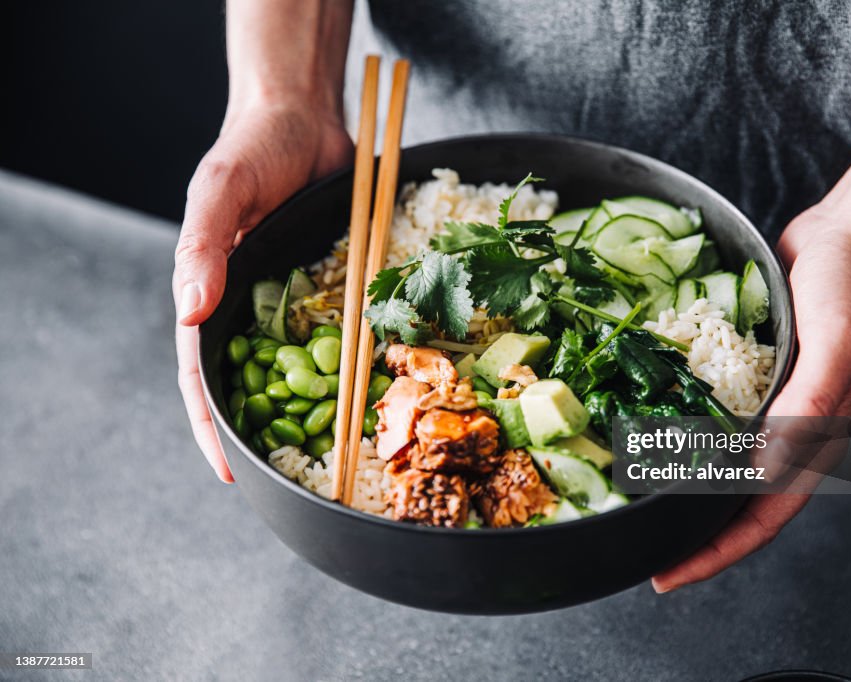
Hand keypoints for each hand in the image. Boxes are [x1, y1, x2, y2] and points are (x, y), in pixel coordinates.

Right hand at [173, 104, 352, 481]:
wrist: (303, 117)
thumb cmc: (251, 149)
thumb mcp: (220, 191)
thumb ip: (203, 248)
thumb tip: (190, 313)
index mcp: (211, 294)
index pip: (203, 377)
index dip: (214, 428)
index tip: (232, 474)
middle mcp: (250, 308)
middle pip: (251, 385)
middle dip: (265, 435)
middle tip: (293, 482)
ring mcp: (292, 302)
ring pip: (298, 369)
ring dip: (311, 410)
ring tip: (337, 454)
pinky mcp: (330, 288)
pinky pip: (339, 335)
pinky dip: (349, 366)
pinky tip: (371, 392)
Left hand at [652, 207, 850, 590]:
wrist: (846, 238)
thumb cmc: (850, 290)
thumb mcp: (833, 346)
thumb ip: (806, 411)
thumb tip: (762, 473)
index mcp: (813, 441)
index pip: (761, 518)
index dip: (715, 552)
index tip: (668, 575)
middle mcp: (787, 434)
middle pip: (735, 503)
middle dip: (691, 532)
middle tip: (639, 547)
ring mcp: (767, 409)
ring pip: (720, 466)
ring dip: (683, 488)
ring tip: (636, 503)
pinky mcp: (750, 381)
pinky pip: (712, 421)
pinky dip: (682, 436)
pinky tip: (648, 434)